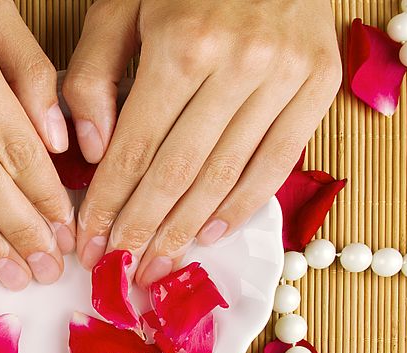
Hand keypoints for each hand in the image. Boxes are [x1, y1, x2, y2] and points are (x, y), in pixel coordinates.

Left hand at [63, 0, 341, 284]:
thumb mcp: (121, 7)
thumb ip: (94, 76)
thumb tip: (92, 153)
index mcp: (181, 46)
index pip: (134, 149)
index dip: (109, 205)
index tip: (89, 245)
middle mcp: (237, 66)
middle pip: (178, 173)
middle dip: (142, 231)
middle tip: (118, 273)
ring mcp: (284, 77)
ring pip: (225, 175)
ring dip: (186, 230)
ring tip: (157, 267)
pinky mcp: (317, 84)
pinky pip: (277, 161)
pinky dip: (243, 204)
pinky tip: (209, 234)